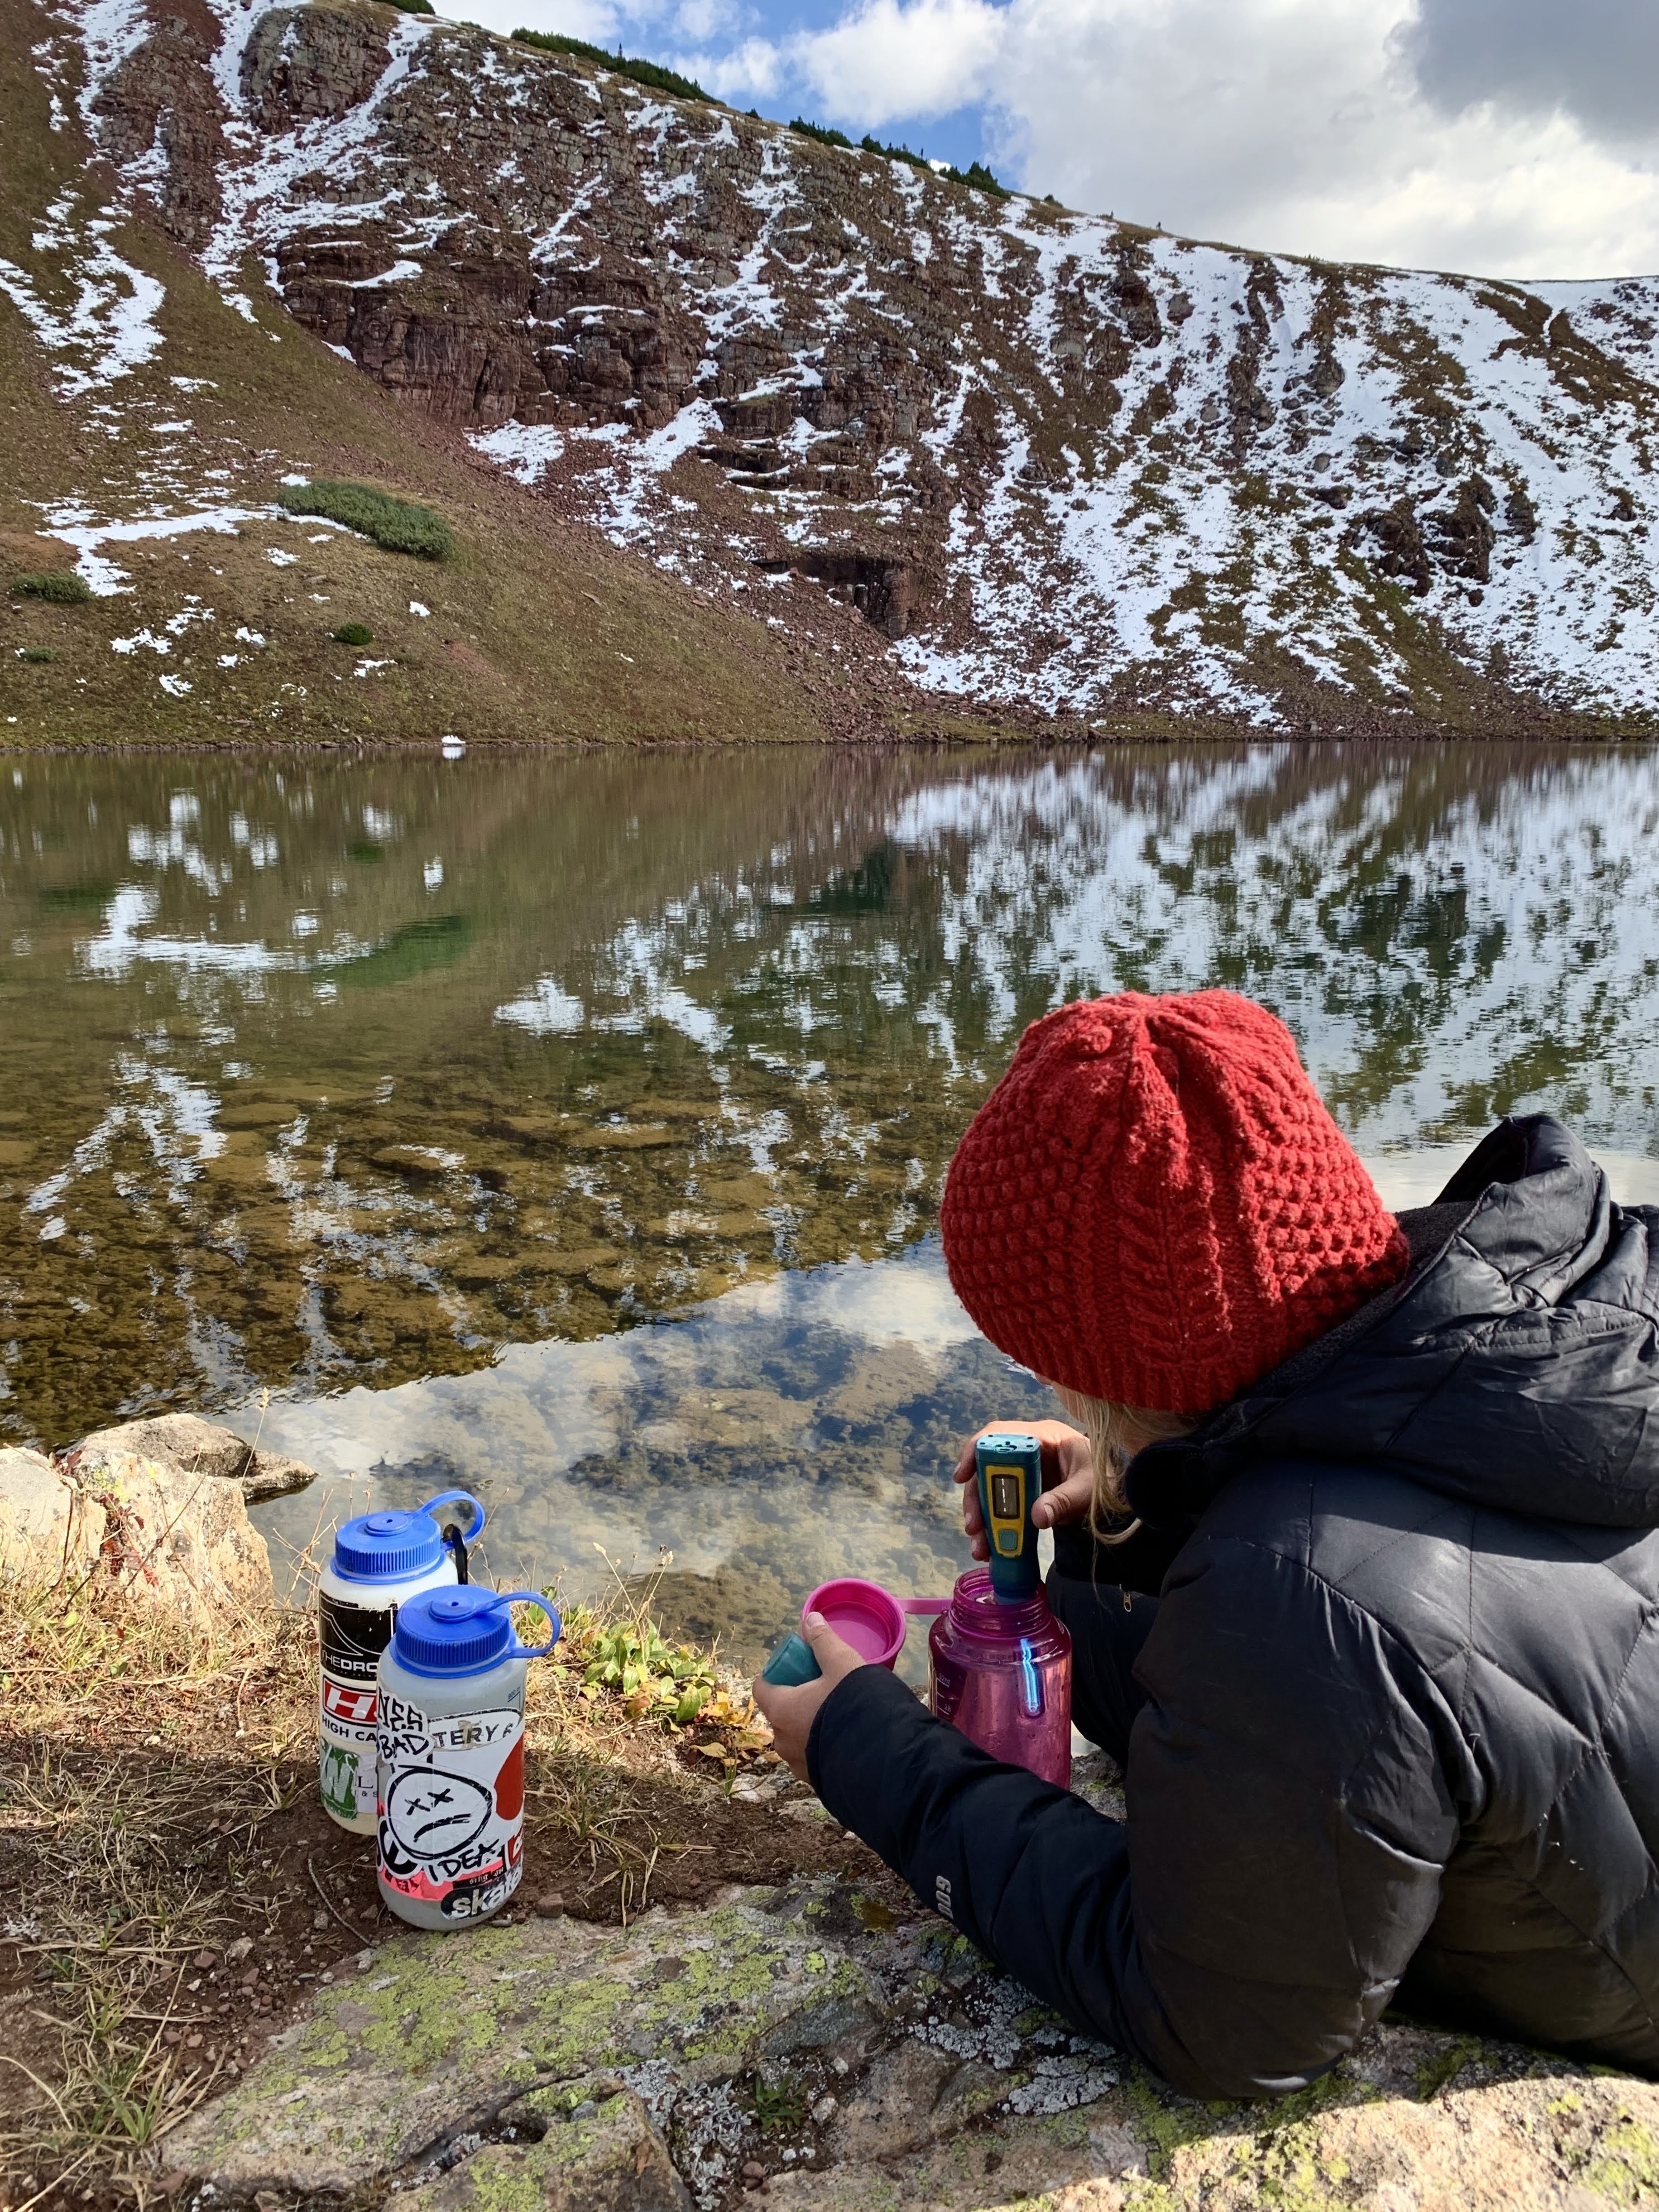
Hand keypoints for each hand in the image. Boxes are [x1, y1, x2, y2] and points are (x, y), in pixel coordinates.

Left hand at [751, 1613, 867, 1780]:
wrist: (884, 1761)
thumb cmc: (854, 1704)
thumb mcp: (842, 1663)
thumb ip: (824, 1641)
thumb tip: (810, 1618)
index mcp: (781, 1710)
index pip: (762, 1686)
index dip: (777, 1672)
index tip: (799, 1666)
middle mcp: (783, 1741)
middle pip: (782, 1710)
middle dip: (798, 1697)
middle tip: (826, 1686)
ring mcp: (799, 1765)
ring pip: (798, 1735)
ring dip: (811, 1723)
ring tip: (840, 1712)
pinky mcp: (818, 1782)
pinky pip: (814, 1756)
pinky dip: (823, 1744)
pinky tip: (847, 1736)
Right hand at [954, 1420, 1094, 1560]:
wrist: (1119, 1493)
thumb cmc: (1106, 1480)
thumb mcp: (1089, 1489)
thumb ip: (1065, 1500)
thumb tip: (1037, 1517)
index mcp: (1042, 1437)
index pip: (999, 1434)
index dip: (975, 1451)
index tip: (962, 1477)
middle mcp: (1026, 1452)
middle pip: (987, 1469)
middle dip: (976, 1500)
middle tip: (973, 1528)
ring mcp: (1024, 1474)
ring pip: (990, 1492)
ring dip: (982, 1520)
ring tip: (982, 1549)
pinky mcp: (1025, 1494)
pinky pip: (1002, 1509)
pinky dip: (995, 1529)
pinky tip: (992, 1550)